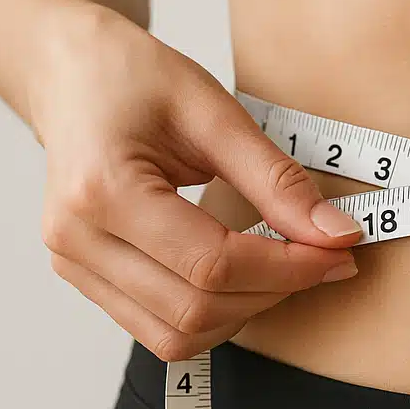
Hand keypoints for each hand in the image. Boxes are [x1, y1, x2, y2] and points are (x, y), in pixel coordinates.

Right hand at [30, 5, 362, 360]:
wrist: (70, 72)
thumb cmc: (134, 77)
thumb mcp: (214, 110)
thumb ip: (276, 179)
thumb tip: (336, 235)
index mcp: (102, 191)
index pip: (212, 264)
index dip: (288, 267)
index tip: (339, 250)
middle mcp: (76, 239)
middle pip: (195, 308)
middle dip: (275, 291)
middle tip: (325, 257)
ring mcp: (73, 264)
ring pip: (176, 335)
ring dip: (246, 311)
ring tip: (285, 266)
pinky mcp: (84, 277)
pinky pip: (158, 328)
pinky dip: (213, 314)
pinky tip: (245, 275)